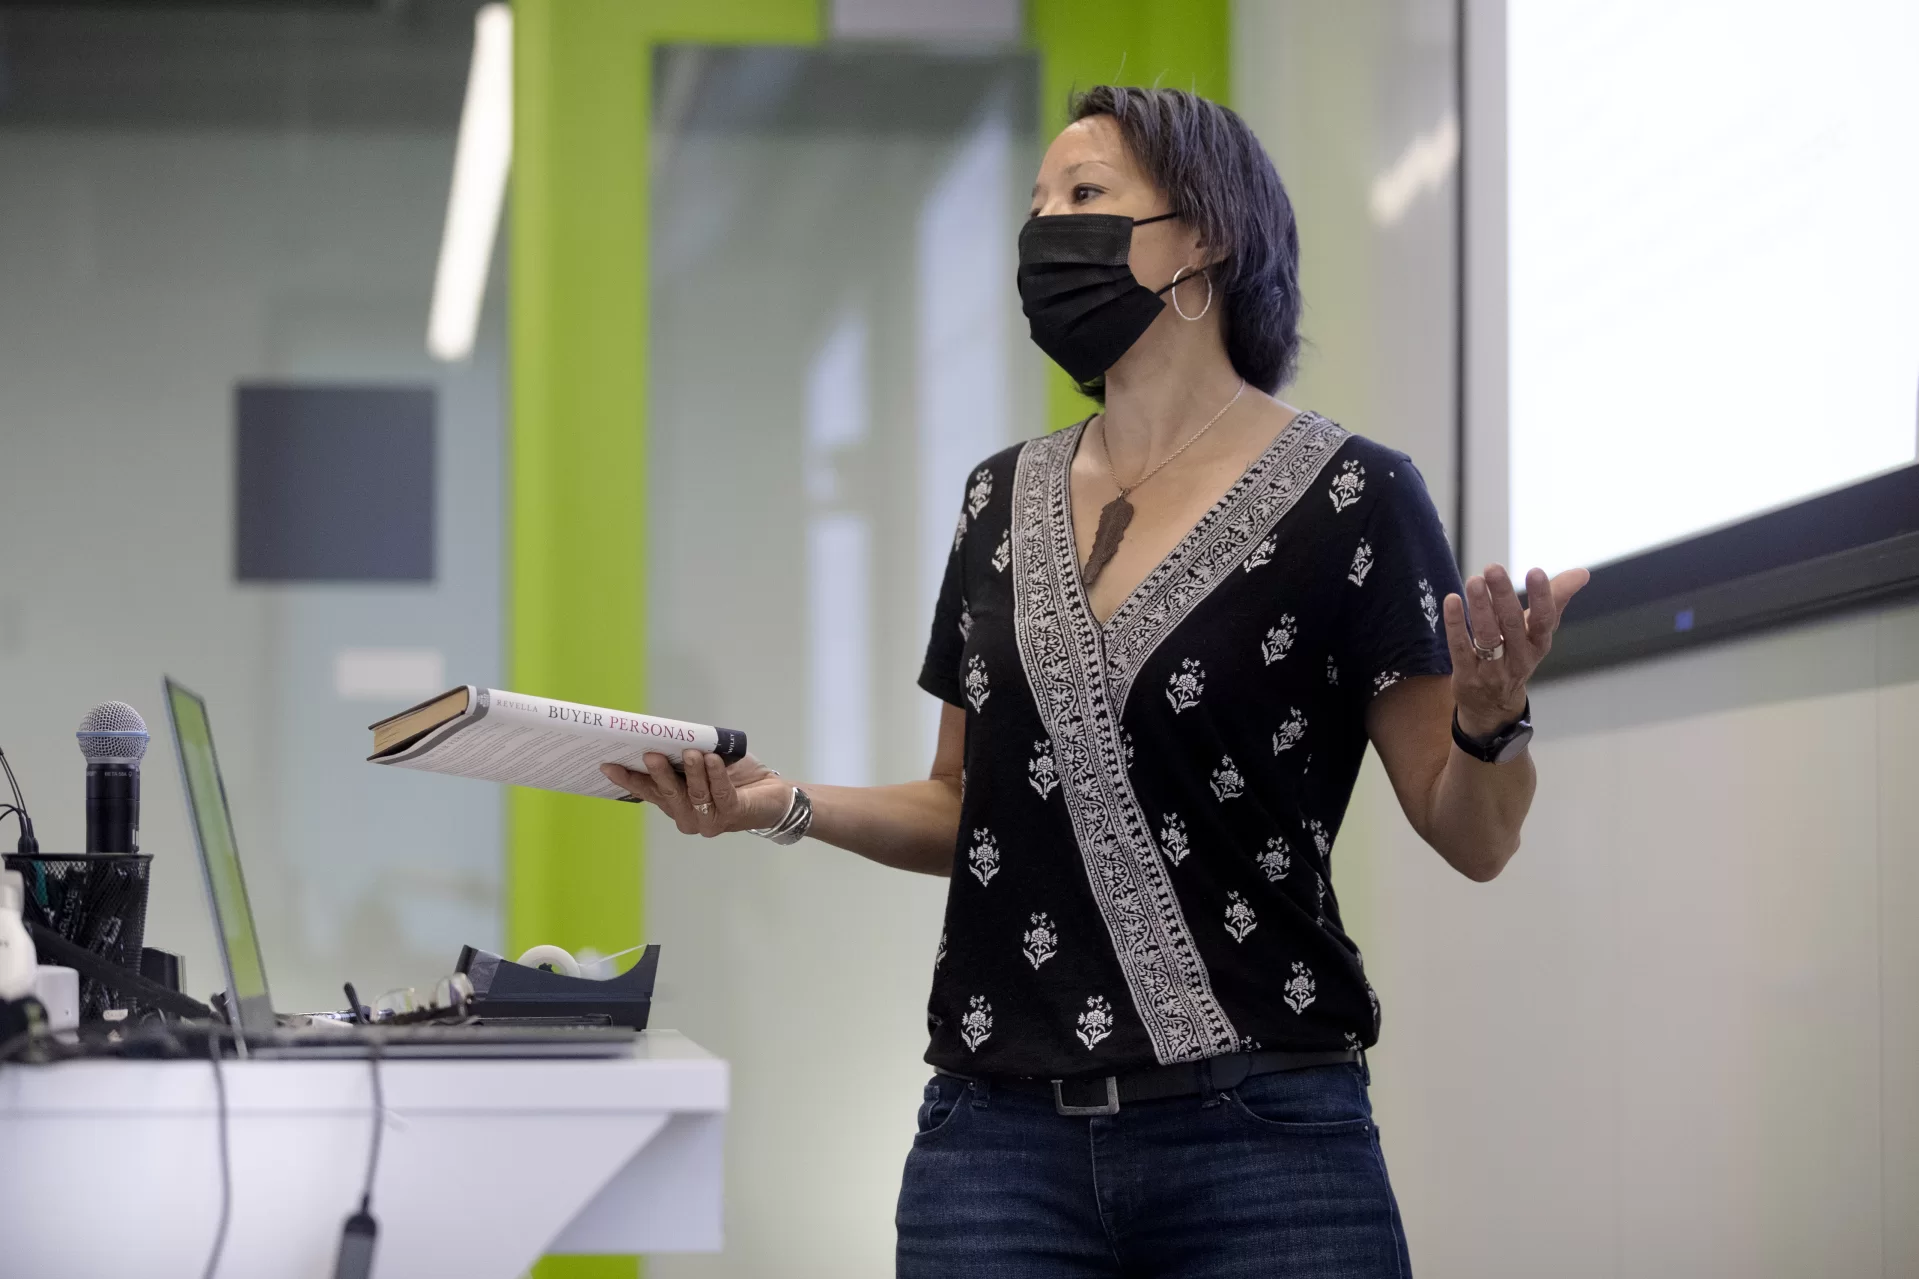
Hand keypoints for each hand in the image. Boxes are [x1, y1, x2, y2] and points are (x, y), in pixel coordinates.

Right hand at [599, 750, 791, 837]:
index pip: (648, 792)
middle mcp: (688, 817)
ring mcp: (709, 821)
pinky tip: (712, 760)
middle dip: (659, 773)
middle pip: (668, 795)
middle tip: (650, 754)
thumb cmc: (733, 777)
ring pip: (694, 795)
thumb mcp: (704, 763)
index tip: (608, 765)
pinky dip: (716, 776)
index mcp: (675, 804)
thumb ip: (685, 756)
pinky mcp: (733, 814)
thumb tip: (666, 734)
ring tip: (690, 752)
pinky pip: (720, 794)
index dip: (628, 780)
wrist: (770, 794)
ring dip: (692, 772)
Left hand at [1443, 565, 1590, 736]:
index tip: (1536, 571)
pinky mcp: (1467, 676)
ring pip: (1487, 636)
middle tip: (1493, 568)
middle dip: (1503, 595)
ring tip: (1473, 581)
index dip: (1542, 597)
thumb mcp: (1538, 631)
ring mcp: (1493, 670)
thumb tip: (1583, 573)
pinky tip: (1451, 600)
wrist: (1493, 706)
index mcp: (1539, 644)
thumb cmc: (1517, 655)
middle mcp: (1519, 658)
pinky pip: (1460, 648)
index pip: (1544, 620)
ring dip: (1479, 607)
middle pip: (1512, 625)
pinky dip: (1455, 624)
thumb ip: (1557, 599)